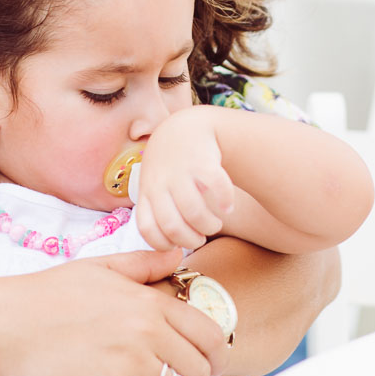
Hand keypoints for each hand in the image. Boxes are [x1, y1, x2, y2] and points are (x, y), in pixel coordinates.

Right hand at [0, 250, 228, 375]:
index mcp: (149, 300)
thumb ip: (144, 263)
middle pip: (200, 369)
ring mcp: (130, 361)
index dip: (213, 355)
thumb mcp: (99, 268)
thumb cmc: (46, 295)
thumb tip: (180, 255)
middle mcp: (147, 329)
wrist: (1, 324)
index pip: (211, 334)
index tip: (199, 365)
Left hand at [136, 107, 235, 250]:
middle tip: (201, 237)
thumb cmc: (169, 167)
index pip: (147, 229)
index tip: (176, 244)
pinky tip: (228, 206)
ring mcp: (181, 172)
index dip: (163, 244)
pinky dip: (225, 201)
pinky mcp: (202, 161)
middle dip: (191, 240)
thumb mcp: (153, 185)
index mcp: (146, 193)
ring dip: (209, 225)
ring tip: (215, 223)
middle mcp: (160, 183)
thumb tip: (168, 248)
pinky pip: (216, 187)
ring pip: (194, 212)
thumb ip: (156, 211)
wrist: (184, 128)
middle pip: (172, 226)